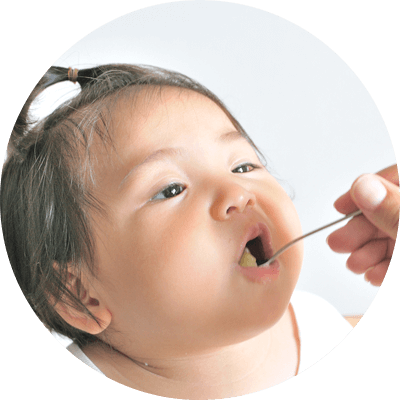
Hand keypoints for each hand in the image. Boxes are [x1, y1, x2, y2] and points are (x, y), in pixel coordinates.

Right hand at [327, 165, 398, 285]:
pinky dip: (386, 266)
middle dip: (361, 231)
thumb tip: (364, 187)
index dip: (366, 190)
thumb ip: (394, 210)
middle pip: (389, 210)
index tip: (341, 207)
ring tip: (355, 265)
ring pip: (393, 234)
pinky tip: (374, 274)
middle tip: (339, 243)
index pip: (395, 177)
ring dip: (370, 252)